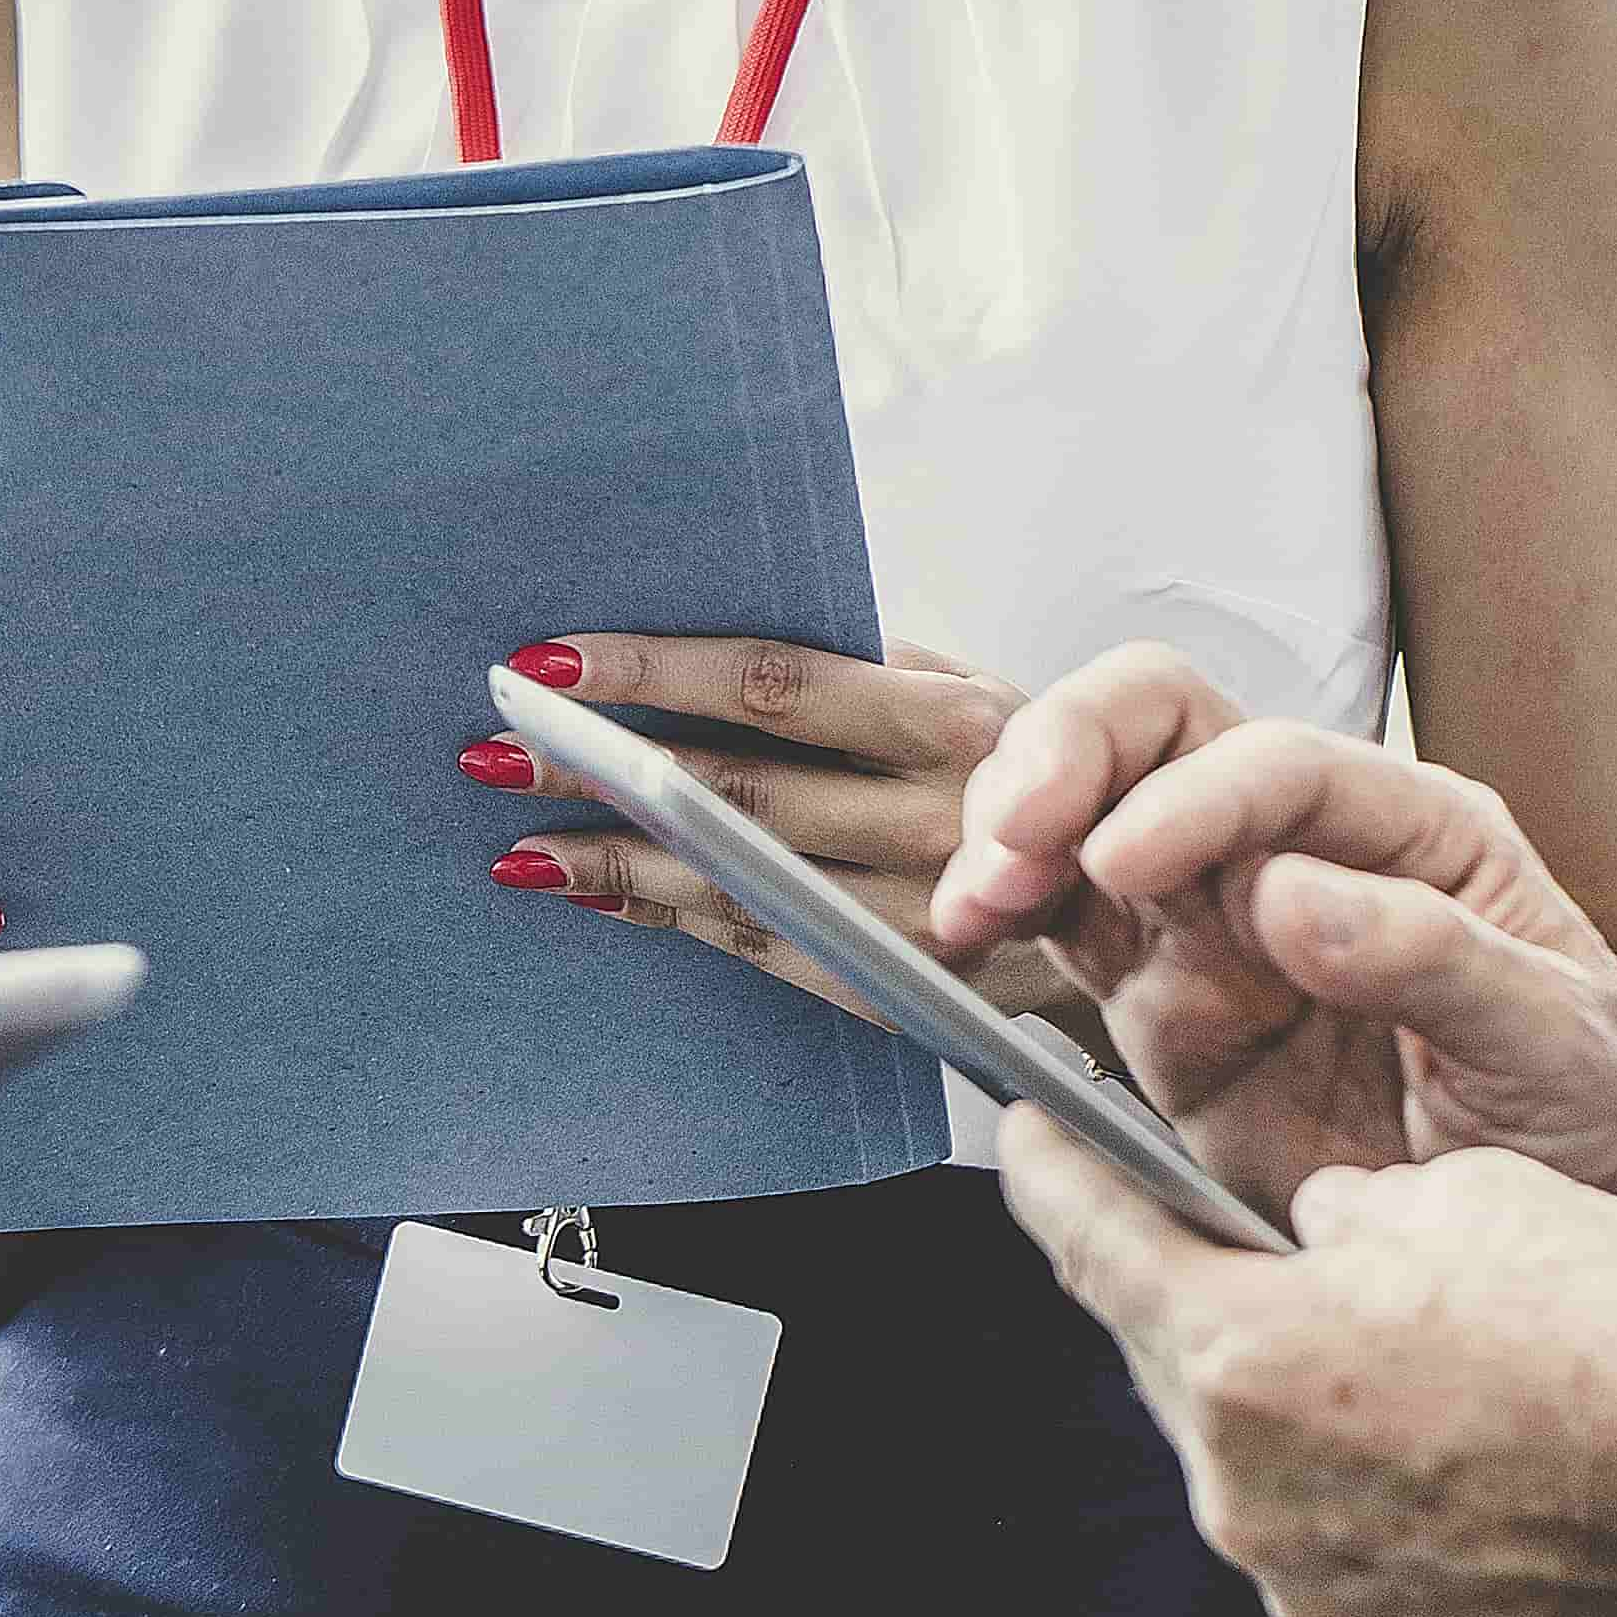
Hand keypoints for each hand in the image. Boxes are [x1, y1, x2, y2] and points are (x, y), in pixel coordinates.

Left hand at [467, 635, 1025, 1021]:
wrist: (1117, 912)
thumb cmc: (1013, 775)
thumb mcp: (969, 693)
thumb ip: (862, 666)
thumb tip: (710, 635)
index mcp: (955, 717)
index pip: (776, 682)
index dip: (658, 671)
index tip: (554, 660)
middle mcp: (937, 815)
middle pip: (737, 787)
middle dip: (602, 766)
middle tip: (498, 742)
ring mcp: (915, 911)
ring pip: (730, 876)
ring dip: (609, 853)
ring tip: (514, 829)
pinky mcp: (887, 981)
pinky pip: (750, 945)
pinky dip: (658, 914)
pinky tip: (583, 889)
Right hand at [931, 645, 1616, 1218]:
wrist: (1570, 1241)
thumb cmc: (1590, 1108)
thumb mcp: (1554, 1038)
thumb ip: (1434, 958)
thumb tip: (1293, 897)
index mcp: (1409, 829)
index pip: (1276, 764)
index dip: (1193, 798)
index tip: (1128, 857)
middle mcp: (1300, 852)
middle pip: (1158, 736)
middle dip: (1072, 756)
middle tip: (1018, 828)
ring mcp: (1221, 928)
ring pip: (1086, 824)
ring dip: (1015, 834)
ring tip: (975, 895)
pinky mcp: (1166, 1011)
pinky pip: (1064, 936)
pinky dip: (1003, 920)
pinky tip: (960, 936)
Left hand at [993, 1114, 1616, 1616]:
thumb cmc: (1612, 1333)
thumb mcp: (1462, 1197)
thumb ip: (1348, 1214)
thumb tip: (1324, 1238)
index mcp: (1242, 1357)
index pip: (1094, 1247)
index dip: (1049, 1179)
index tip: (1023, 1140)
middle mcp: (1246, 1489)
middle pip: (1179, 1368)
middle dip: (1211, 1300)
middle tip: (1262, 1252)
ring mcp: (1305, 1586)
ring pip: (1258, 1468)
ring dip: (1304, 1413)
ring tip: (1412, 1370)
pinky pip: (1329, 1553)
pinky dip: (1363, 1504)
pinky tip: (1448, 1463)